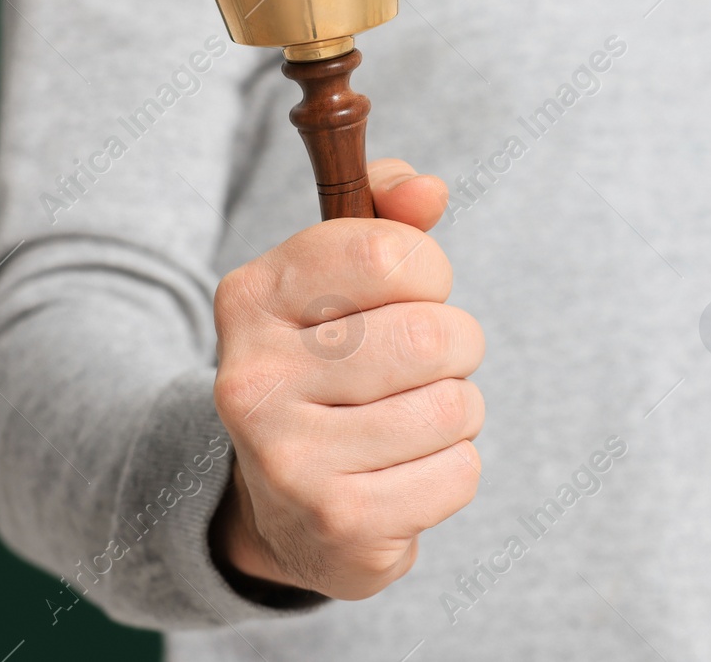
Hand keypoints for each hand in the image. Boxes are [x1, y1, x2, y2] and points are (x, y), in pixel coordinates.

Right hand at [210, 159, 483, 599]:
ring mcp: (289, 458)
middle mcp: (254, 376)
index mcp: (251, 296)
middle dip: (456, 347)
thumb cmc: (330, 366)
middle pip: (433, 335)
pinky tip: (406, 472)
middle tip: (423, 365)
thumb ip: (386, 218)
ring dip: (458, 410)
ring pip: (455, 405)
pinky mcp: (337, 521)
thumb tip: (427, 191)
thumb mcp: (339, 282)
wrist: (285, 507)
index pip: (387, 253)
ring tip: (412, 419)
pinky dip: (453, 469)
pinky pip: (459, 472)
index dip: (429, 272)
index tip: (414, 292)